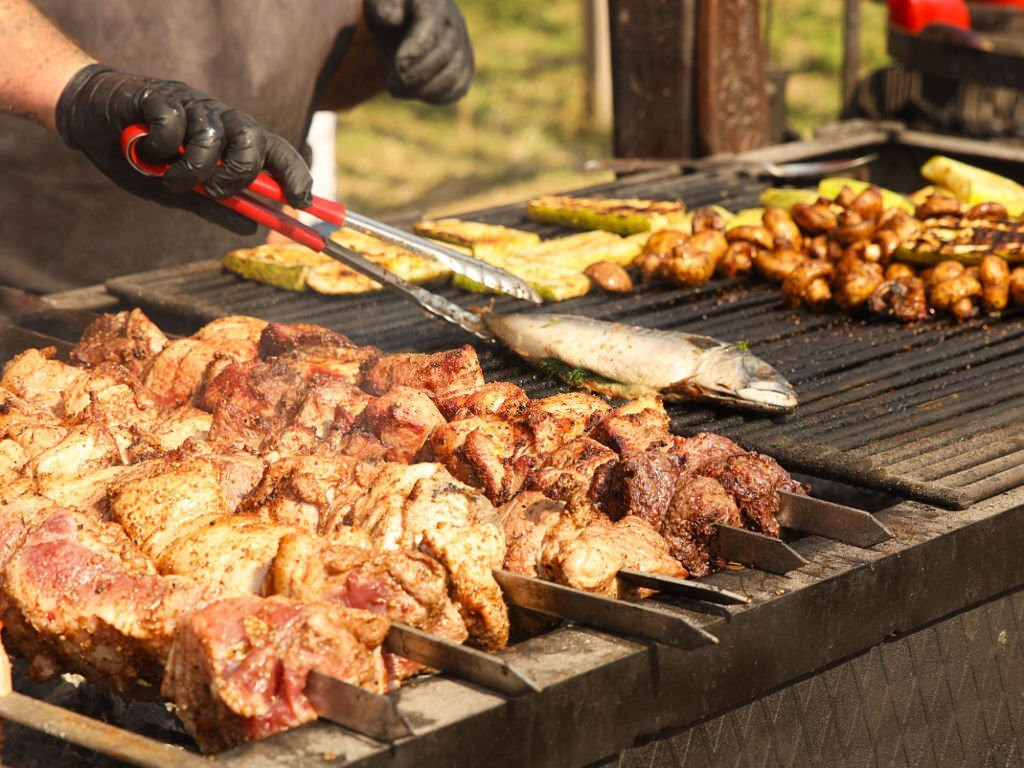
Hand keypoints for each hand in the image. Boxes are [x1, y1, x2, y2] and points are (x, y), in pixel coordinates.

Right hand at [55, 64, 312, 233]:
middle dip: (239, 174)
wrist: (92, 122)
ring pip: (214, 137)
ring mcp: (192, 105)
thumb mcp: (181, 192)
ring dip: (191, 170)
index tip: (303, 202)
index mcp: (231, 141)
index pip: (276, 152)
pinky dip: (159, 146)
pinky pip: (174, 123)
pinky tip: (145, 149)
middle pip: (254, 141)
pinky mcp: (160, 95)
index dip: (295, 174)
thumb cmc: (141, 157)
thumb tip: (253, 229)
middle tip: (215, 191)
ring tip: (169, 178)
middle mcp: (219, 119)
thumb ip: (215, 207)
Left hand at [365, 0, 473, 104]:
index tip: (397, 67)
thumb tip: (392, 18)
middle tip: (390, 85)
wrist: (407, 17)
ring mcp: (463, 46)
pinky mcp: (464, 66)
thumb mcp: (381, 2)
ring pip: (453, 75)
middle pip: (444, 54)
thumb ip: (384, 7)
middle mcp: (454, 23)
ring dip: (424, 90)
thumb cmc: (391, 9)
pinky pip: (458, 88)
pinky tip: (413, 94)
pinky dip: (436, 97)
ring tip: (396, 90)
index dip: (415, 50)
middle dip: (417, 74)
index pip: (430, 28)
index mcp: (434, 3)